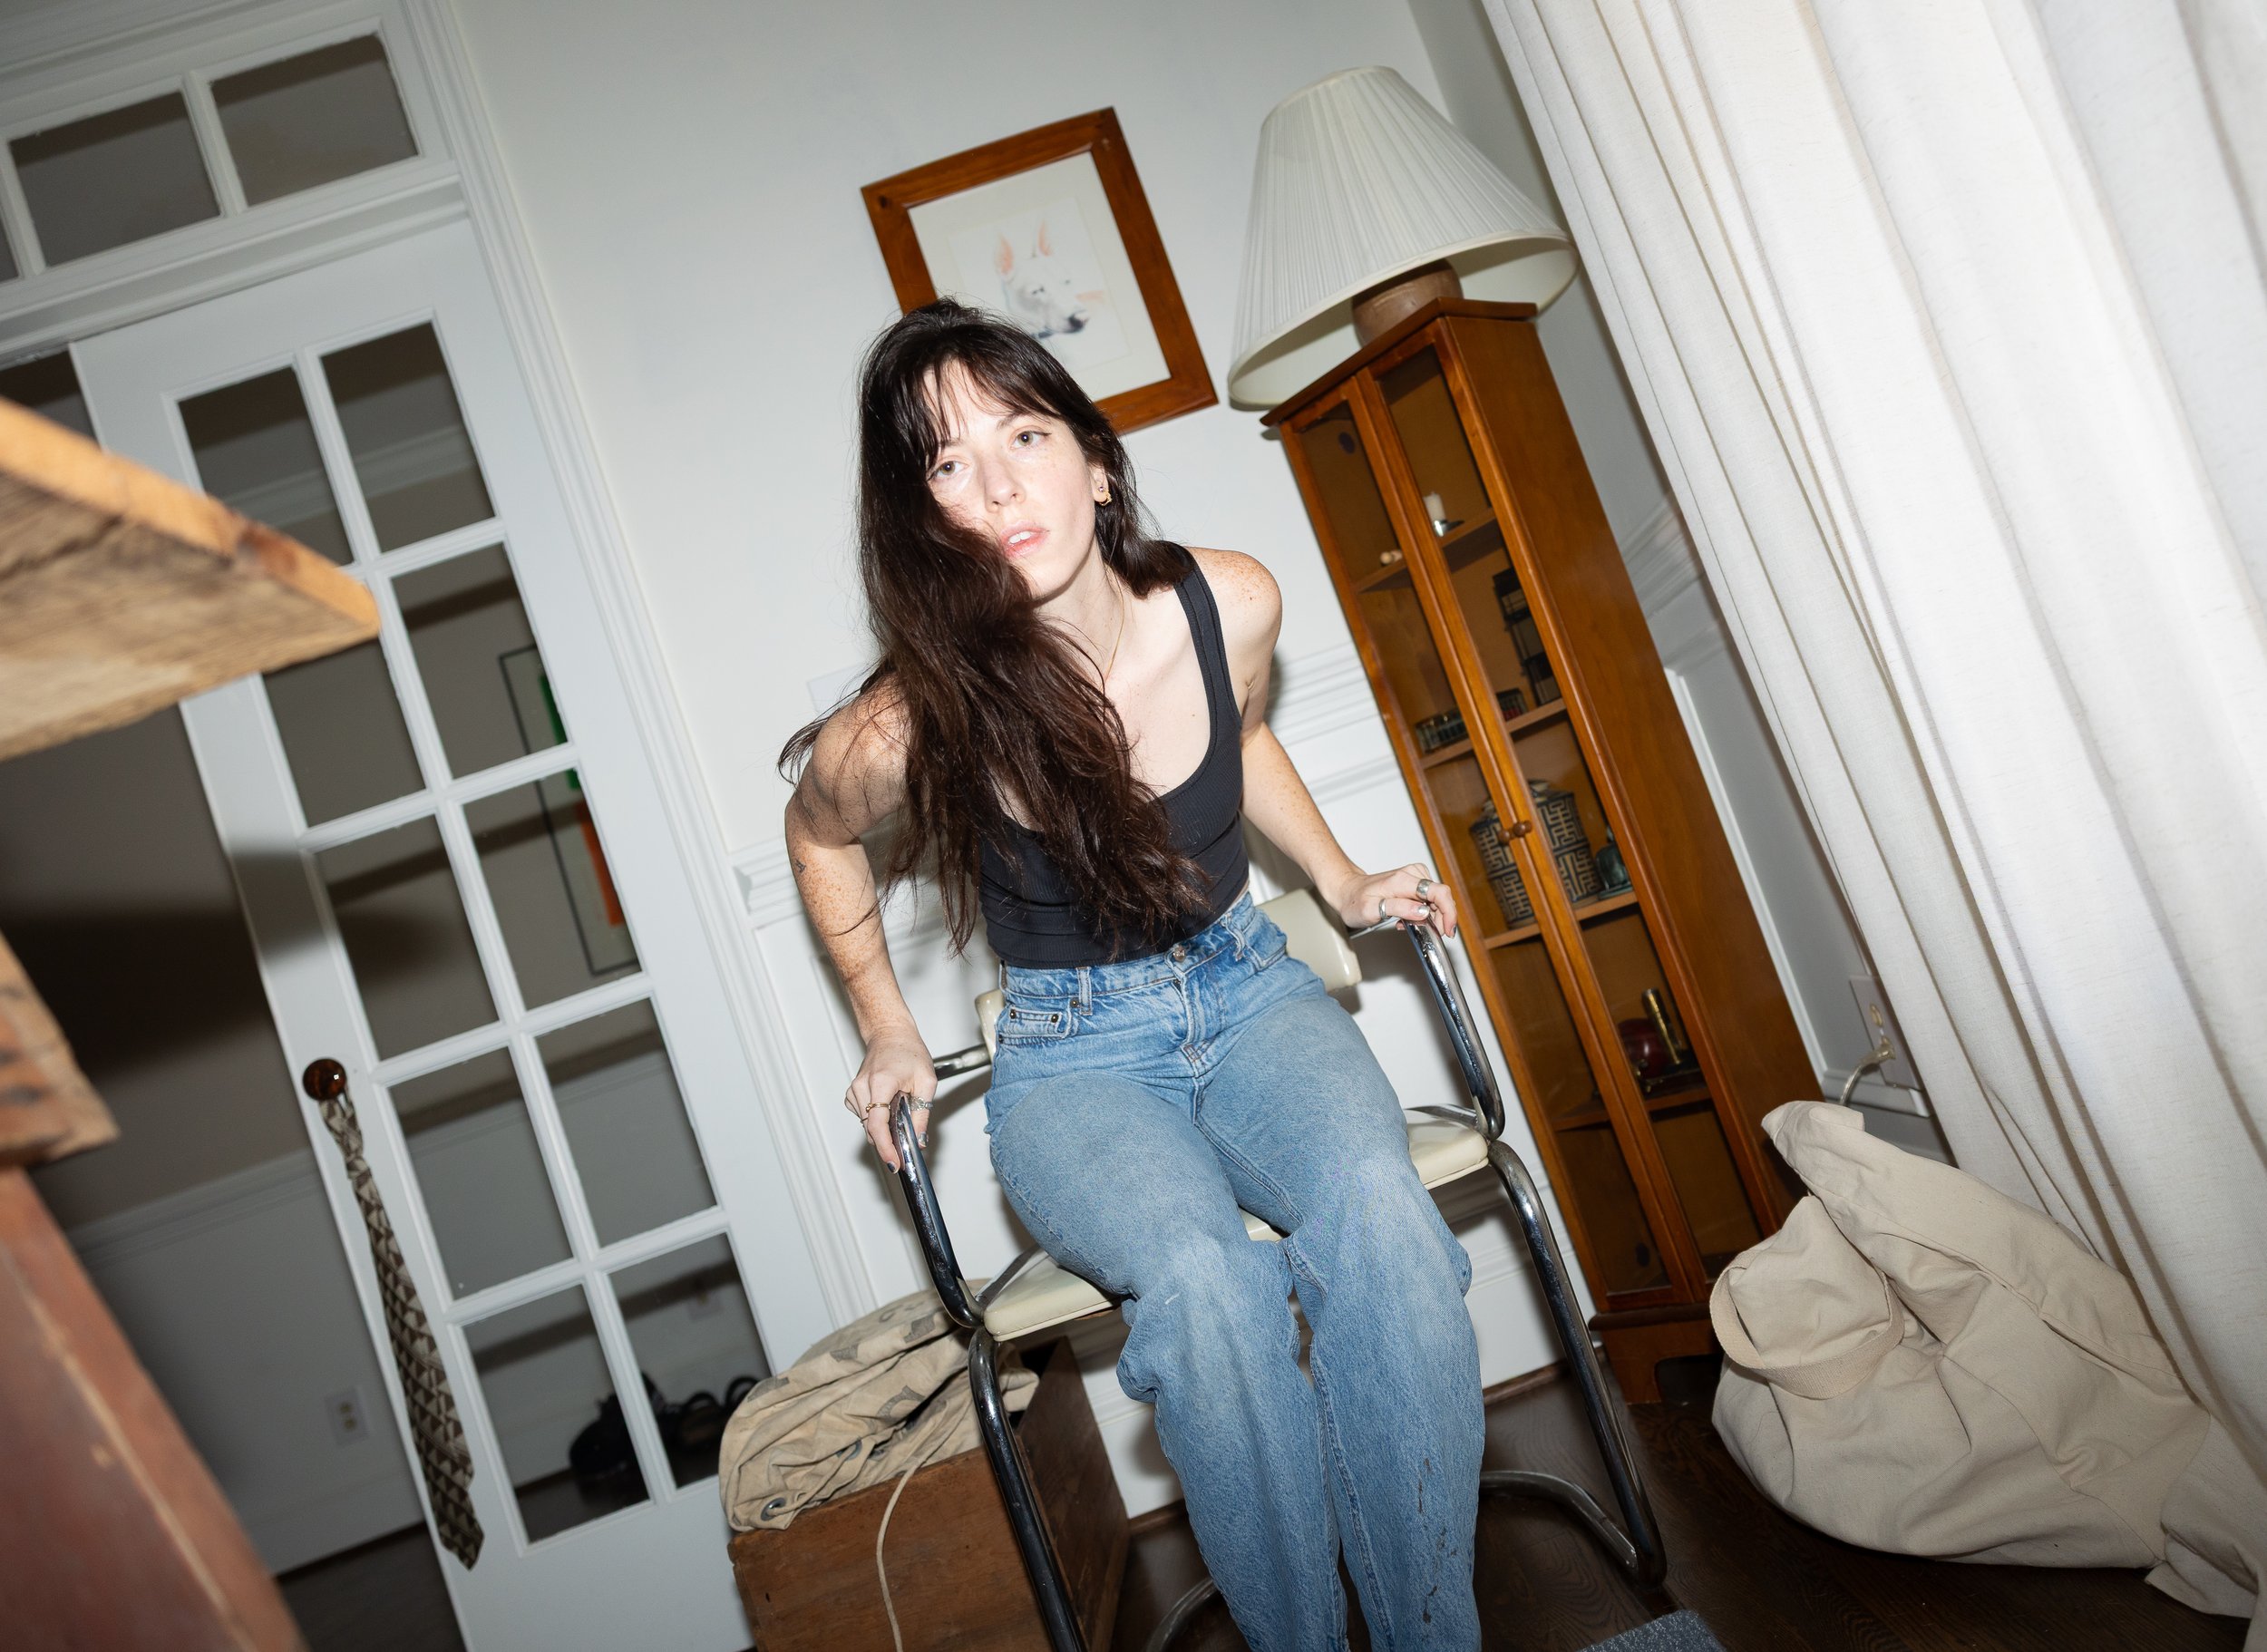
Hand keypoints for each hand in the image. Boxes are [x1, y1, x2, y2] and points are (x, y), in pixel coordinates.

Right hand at [846, 1025, 933, 1171]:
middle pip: (871, 1129)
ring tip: (900, 1111)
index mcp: (880, 1082)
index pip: (877, 1124)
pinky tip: (888, 1106)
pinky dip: (876, 1120)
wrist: (891, 1034)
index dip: (886, 1148)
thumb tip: (918, 1140)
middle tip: (906, 1147)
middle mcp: (862, 1087)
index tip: (895, 1162)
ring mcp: (854, 1091)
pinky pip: (863, 1117)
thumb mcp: (926, 1082)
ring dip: (884, 1129)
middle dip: (889, 1142)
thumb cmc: (908, 1052)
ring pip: (867, 1125)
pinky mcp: (852, 1094)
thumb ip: (922, 1114)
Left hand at [1331, 862, 1458, 940]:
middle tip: (1429, 933)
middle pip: (1441, 897)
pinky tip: (1411, 918)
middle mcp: (1412, 874)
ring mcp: (1414, 875)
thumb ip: (1399, 909)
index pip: (1439, 892)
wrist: (1347, 891)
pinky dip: (1425, 911)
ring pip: (1437, 899)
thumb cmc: (1355, 901)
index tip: (1448, 930)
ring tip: (1411, 925)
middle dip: (1441, 919)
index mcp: (1403, 880)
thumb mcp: (1371, 910)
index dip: (1449, 913)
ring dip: (1431, 916)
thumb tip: (1423, 911)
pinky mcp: (1414, 880)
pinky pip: (1429, 898)